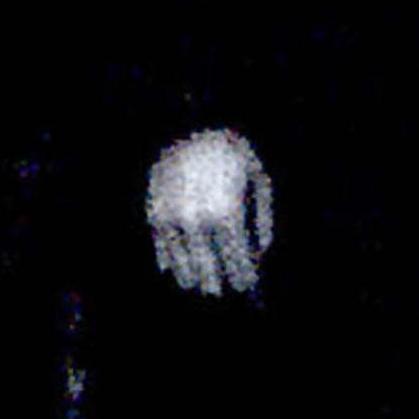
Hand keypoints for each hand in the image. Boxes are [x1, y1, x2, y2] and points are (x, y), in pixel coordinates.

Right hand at [149, 129, 271, 296]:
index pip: (236, 261)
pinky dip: (171, 263)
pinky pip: (163, 250)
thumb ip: (262, 219)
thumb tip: (259, 252)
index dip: (243, 276)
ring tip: (200, 286)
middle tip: (221, 291)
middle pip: (209, 269)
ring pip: (184, 265)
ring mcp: (173, 220)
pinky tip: (177, 271)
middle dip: (217, 283)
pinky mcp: (155, 215)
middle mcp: (198, 222)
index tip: (247, 285)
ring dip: (194, 278)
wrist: (189, 127)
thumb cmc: (232, 154)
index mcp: (227, 214)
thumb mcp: (259, 179)